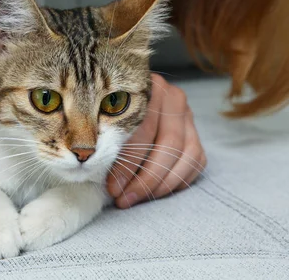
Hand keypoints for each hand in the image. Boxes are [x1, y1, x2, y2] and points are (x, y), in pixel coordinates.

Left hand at [106, 73, 205, 208]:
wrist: (128, 99)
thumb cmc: (108, 113)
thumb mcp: (102, 117)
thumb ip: (102, 135)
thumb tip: (92, 166)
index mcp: (148, 89)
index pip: (142, 130)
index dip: (128, 163)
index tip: (113, 187)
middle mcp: (173, 98)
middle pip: (169, 145)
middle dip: (146, 179)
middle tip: (126, 198)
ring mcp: (187, 114)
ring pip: (186, 155)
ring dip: (162, 184)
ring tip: (138, 198)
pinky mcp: (195, 131)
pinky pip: (196, 161)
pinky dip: (178, 180)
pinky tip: (156, 191)